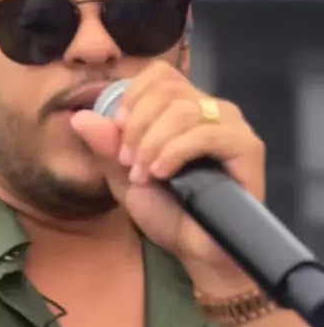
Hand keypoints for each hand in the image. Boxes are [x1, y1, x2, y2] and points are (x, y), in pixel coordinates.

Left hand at [71, 61, 265, 293]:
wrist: (195, 251)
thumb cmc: (166, 214)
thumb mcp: (125, 179)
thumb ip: (106, 147)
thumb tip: (80, 117)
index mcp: (183, 109)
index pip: (158, 75)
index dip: (132, 98)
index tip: (118, 133)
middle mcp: (210, 110)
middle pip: (167, 89)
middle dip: (137, 125)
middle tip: (128, 163)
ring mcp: (231, 126)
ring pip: (184, 108)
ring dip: (153, 142)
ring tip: (144, 175)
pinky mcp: (247, 147)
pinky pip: (207, 133)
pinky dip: (176, 151)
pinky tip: (163, 173)